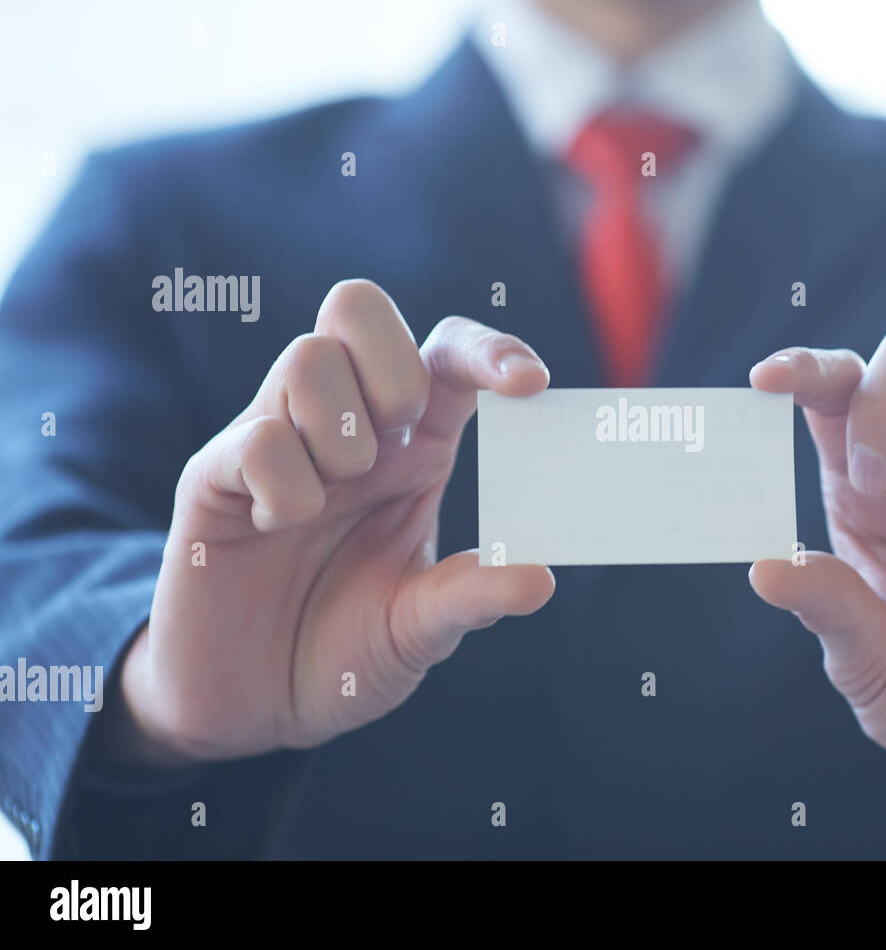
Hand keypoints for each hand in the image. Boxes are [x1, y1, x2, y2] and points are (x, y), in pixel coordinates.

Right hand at [107, 280, 554, 767]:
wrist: (254, 709)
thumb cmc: (346, 651)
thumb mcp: (420, 629)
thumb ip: (472, 598)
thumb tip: (541, 580)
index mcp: (411, 445)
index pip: (446, 354)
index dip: (488, 349)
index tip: (531, 383)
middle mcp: (345, 426)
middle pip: (358, 306)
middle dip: (393, 367)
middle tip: (395, 446)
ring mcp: (275, 441)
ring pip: (307, 356)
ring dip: (339, 433)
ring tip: (327, 506)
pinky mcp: (215, 476)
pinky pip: (256, 438)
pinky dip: (283, 488)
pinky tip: (275, 528)